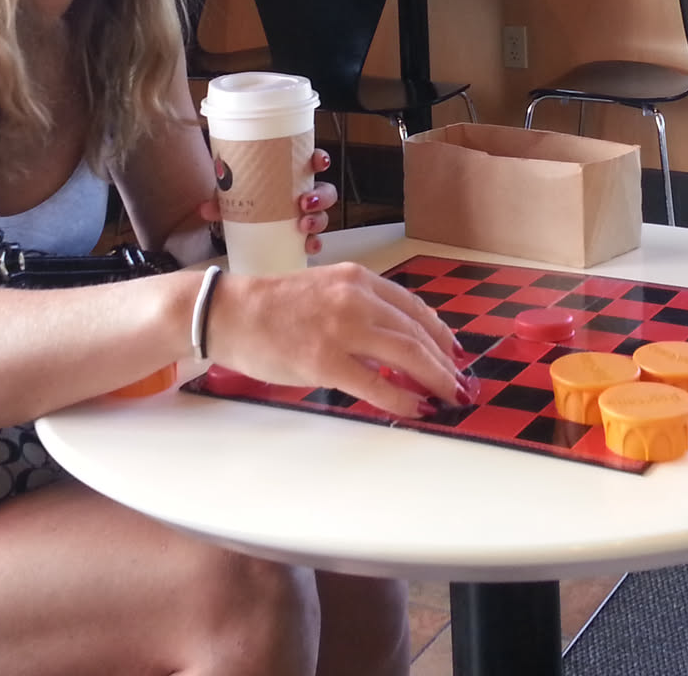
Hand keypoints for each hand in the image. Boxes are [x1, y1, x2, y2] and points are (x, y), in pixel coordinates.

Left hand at [197, 149, 337, 254]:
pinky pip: (315, 240)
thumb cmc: (244, 200)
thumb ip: (220, 198)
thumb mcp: (231, 194)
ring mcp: (305, 216)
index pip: (313, 162)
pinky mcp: (301, 237)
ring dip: (318, 219)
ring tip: (304, 225)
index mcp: (291, 174)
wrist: (240, 228)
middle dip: (321, 196)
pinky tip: (308, 246)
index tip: (317, 163)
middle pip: (325, 191)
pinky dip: (314, 243)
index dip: (320, 160)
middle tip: (305, 202)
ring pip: (323, 216)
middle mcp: (303, 194)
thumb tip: (205, 208)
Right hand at [205, 261, 466, 419]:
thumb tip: (396, 341)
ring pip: (406, 354)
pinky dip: (402, 399)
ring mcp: (341, 329)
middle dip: (445, 362)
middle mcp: (355, 298)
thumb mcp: (325, 290)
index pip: (413, 308)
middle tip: (459, 384)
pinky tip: (416, 409)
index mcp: (357, 279)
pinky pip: (375, 384)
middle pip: (417, 333)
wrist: (228, 312)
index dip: (440, 334)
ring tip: (448, 397)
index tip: (455, 353)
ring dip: (434, 379)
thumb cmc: (273, 306)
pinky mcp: (324, 360)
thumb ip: (360, 309)